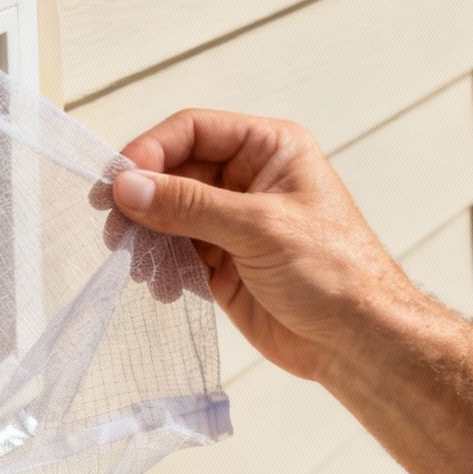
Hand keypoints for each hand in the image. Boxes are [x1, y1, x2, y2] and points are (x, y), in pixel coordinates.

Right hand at [108, 109, 416, 380]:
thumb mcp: (259, 228)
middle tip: (114, 226)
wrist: (359, 343)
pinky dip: (161, 266)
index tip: (119, 181)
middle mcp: (249, 179)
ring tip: (136, 262)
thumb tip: (128, 186)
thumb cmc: (334, 273)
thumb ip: (189, 205)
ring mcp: (234, 223)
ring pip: (170, 214)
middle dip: (142, 198)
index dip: (152, 150)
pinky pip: (177, 252)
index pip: (194, 131)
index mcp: (270, 149)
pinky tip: (162, 286)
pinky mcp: (224, 264)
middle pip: (175, 172)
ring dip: (147, 236)